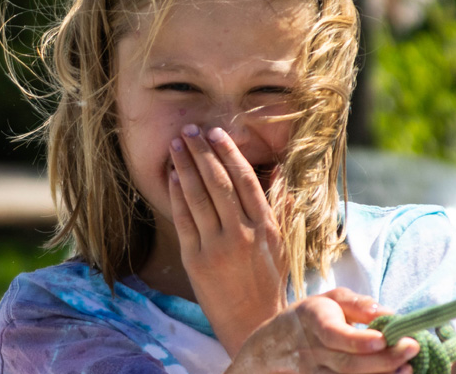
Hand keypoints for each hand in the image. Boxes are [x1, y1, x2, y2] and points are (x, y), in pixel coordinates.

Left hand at [166, 124, 285, 353]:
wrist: (253, 324)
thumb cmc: (268, 283)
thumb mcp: (283, 244)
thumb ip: (282, 207)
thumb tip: (282, 172)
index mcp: (267, 227)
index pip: (246, 180)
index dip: (229, 153)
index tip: (216, 133)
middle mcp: (243, 234)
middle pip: (219, 183)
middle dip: (203, 153)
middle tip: (190, 131)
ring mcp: (218, 247)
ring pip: (199, 197)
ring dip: (186, 167)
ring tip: (176, 146)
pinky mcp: (196, 261)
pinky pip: (184, 221)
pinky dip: (177, 196)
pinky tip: (172, 177)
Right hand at [227, 288, 420, 373]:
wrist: (272, 347)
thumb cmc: (310, 318)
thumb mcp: (328, 299)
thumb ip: (357, 304)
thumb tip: (387, 314)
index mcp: (313, 322)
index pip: (335, 335)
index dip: (359, 340)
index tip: (385, 338)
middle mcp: (313, 353)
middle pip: (348, 364)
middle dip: (384, 359)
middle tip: (413, 349)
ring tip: (408, 369)